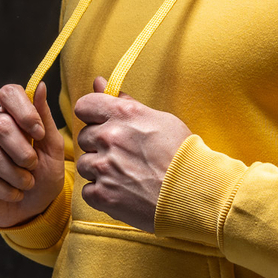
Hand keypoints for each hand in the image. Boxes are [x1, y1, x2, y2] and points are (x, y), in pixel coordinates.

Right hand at [0, 82, 65, 228]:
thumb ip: (45, 118)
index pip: (8, 93)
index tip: (39, 134)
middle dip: (23, 152)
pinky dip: (3, 190)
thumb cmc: (42, 174)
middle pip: (0, 125)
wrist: (31, 208)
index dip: (25, 112)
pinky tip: (12, 193)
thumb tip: (41, 85)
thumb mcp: (52, 148)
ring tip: (25, 184)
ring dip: (16, 176)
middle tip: (32, 167)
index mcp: (10, 113)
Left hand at [75, 77, 191, 232]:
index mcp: (123, 115)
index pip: (84, 106)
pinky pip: (88, 190)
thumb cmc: (181, 154)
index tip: (101, 123)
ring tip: (125, 175)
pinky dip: (102, 193)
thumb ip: (123, 102)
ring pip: (85, 165)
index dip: (91, 115)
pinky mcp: (103, 195)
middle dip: (99, 145)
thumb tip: (98, 83)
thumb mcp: (159, 119)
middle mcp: (109, 138)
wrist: (193, 192)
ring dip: (99, 170)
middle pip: (84, 137)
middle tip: (123, 154)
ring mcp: (104, 168)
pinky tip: (123, 191)